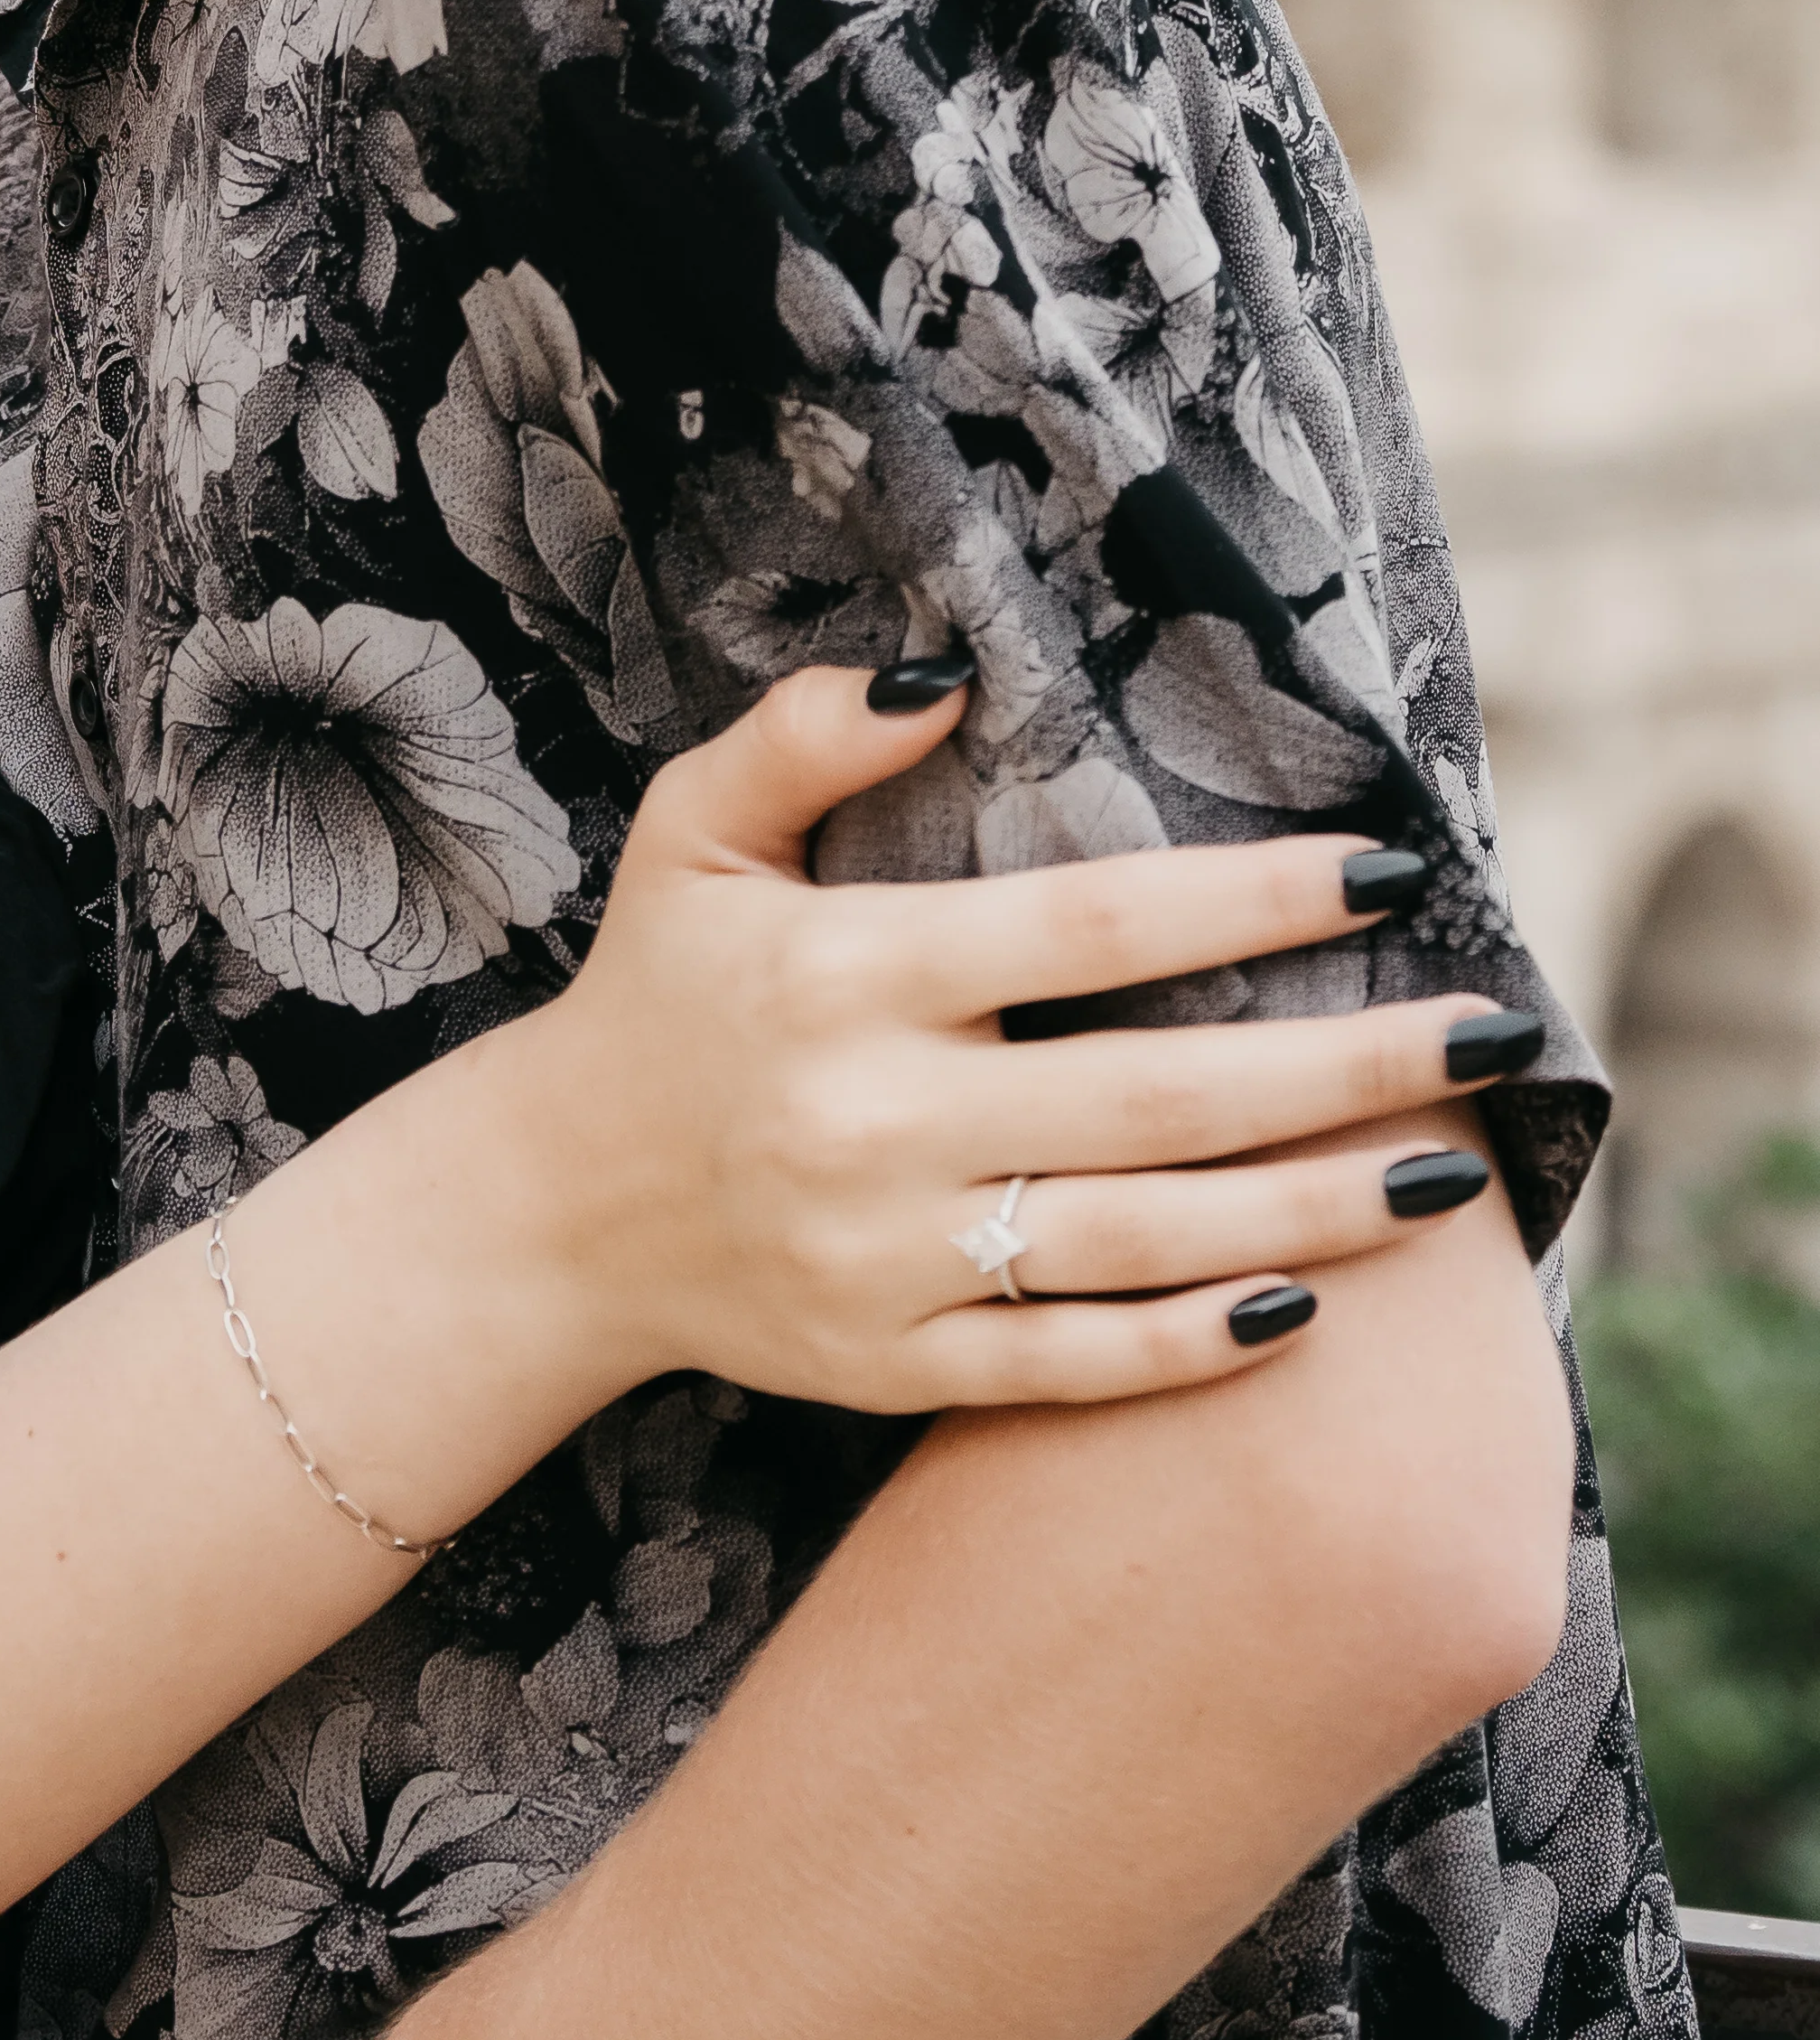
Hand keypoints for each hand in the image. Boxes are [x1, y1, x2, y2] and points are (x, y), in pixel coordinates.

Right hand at [455, 661, 1531, 1418]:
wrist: (543, 1213)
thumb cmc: (651, 998)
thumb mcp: (688, 835)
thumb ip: (802, 737)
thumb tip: (944, 676)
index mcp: (848, 977)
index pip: (1088, 931)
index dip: (1247, 899)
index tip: (1386, 870)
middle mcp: (878, 1120)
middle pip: (1160, 1099)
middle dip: (1346, 1067)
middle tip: (1495, 1032)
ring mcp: (891, 1256)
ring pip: (1145, 1242)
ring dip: (1313, 1213)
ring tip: (1450, 1180)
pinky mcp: (894, 1363)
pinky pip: (1071, 1362)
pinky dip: (1192, 1343)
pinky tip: (1308, 1306)